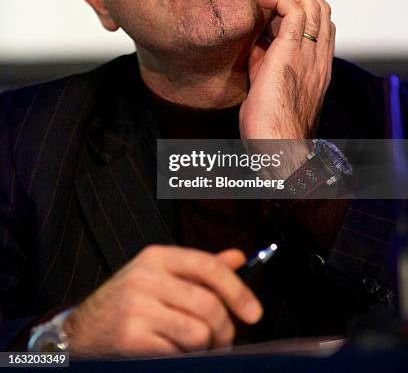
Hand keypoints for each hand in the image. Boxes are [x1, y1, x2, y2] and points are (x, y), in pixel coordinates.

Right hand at [63, 245, 261, 356]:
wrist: (80, 332)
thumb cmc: (128, 303)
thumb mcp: (160, 276)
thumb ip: (199, 268)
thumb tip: (239, 257)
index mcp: (156, 257)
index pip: (208, 266)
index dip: (237, 290)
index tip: (254, 312)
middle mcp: (146, 277)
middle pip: (209, 305)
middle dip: (225, 330)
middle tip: (222, 341)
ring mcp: (136, 309)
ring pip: (199, 333)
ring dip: (205, 349)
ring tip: (194, 348)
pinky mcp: (131, 340)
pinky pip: (179, 354)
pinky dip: (184, 359)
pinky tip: (172, 353)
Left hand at [240, 0, 334, 143]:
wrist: (276, 147)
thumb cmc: (269, 124)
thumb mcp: (268, 84)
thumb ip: (265, 60)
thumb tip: (255, 41)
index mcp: (316, 67)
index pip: (321, 25)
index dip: (303, 4)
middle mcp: (319, 57)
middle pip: (321, 8)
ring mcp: (309, 54)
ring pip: (313, 4)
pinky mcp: (292, 53)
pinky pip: (295, 12)